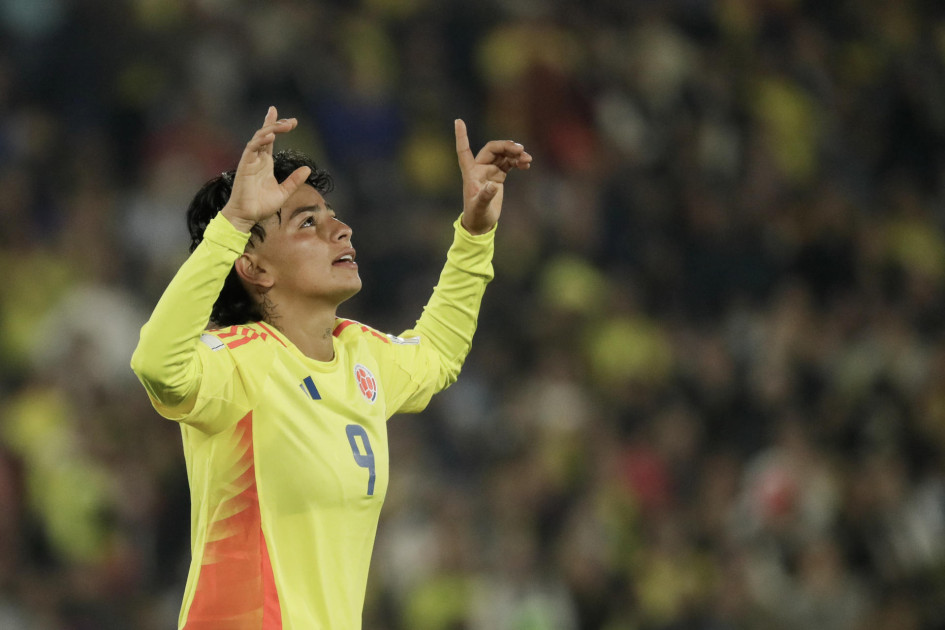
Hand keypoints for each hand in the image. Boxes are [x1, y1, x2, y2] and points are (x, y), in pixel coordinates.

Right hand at [221, 106, 310, 232]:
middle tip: (292, 121)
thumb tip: (307, 169)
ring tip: (285, 125)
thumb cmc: (261, 205)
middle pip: (265, 134)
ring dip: (271, 129)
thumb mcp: (284, 192)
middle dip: (277, 124)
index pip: (270, 139)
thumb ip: (294, 181)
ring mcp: (250, 160)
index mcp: (265, 162)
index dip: (276, 126)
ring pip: (259, 137)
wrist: (247, 216)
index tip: (289, 119)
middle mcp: (257, 158)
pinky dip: (260, 140)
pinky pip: (251, 148)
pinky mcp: (245, 165)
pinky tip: (270, 135)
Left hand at [454, 119, 531, 234]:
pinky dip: (517, 161)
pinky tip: (526, 164)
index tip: (458, 120)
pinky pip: (509, 162)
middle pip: (493, 148)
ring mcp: (490, 170)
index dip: (462, 136)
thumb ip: (485, 196)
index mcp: (470, 172)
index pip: (463, 150)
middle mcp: (479, 168)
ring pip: (503, 154)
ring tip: (528, 159)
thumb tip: (492, 186)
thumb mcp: (480, 206)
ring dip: (515, 154)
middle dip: (507, 147)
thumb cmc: (476, 215)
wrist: (481, 223)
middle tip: (521, 151)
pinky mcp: (498, 175)